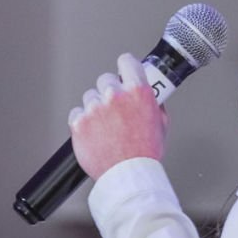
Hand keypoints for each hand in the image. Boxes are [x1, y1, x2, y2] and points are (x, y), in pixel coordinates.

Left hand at [67, 52, 166, 180]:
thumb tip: (154, 96)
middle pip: (106, 79)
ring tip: (106, 126)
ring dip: (96, 107)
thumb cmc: (144, 154)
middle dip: (110, 91)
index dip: (125, 67)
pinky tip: (94, 132)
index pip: (126, 61)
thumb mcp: (161, 124)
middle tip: (116, 108)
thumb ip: (155, 104)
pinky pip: (77, 113)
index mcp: (137, 92)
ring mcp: (95, 108)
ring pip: (90, 96)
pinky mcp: (79, 122)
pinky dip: (83, 121)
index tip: (124, 71)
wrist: (127, 176)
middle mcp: (115, 96)